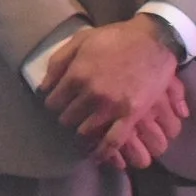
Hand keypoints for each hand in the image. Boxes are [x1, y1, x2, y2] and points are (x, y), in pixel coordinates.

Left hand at [43, 17, 184, 164]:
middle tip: (73, 113)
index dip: (54, 103)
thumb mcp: (80, 40)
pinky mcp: (131, 115)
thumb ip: (58, 62)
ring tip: (84, 128)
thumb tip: (43, 86)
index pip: (53, 102)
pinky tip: (97, 157)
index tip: (59, 103)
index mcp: (76, 74)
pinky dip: (103, 152)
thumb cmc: (115, 38)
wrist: (153, 40)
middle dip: (68, 116)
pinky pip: (113, 141)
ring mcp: (111, 106)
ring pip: (85, 131)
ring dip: (82, 131)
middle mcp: (91, 93)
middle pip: (68, 117)